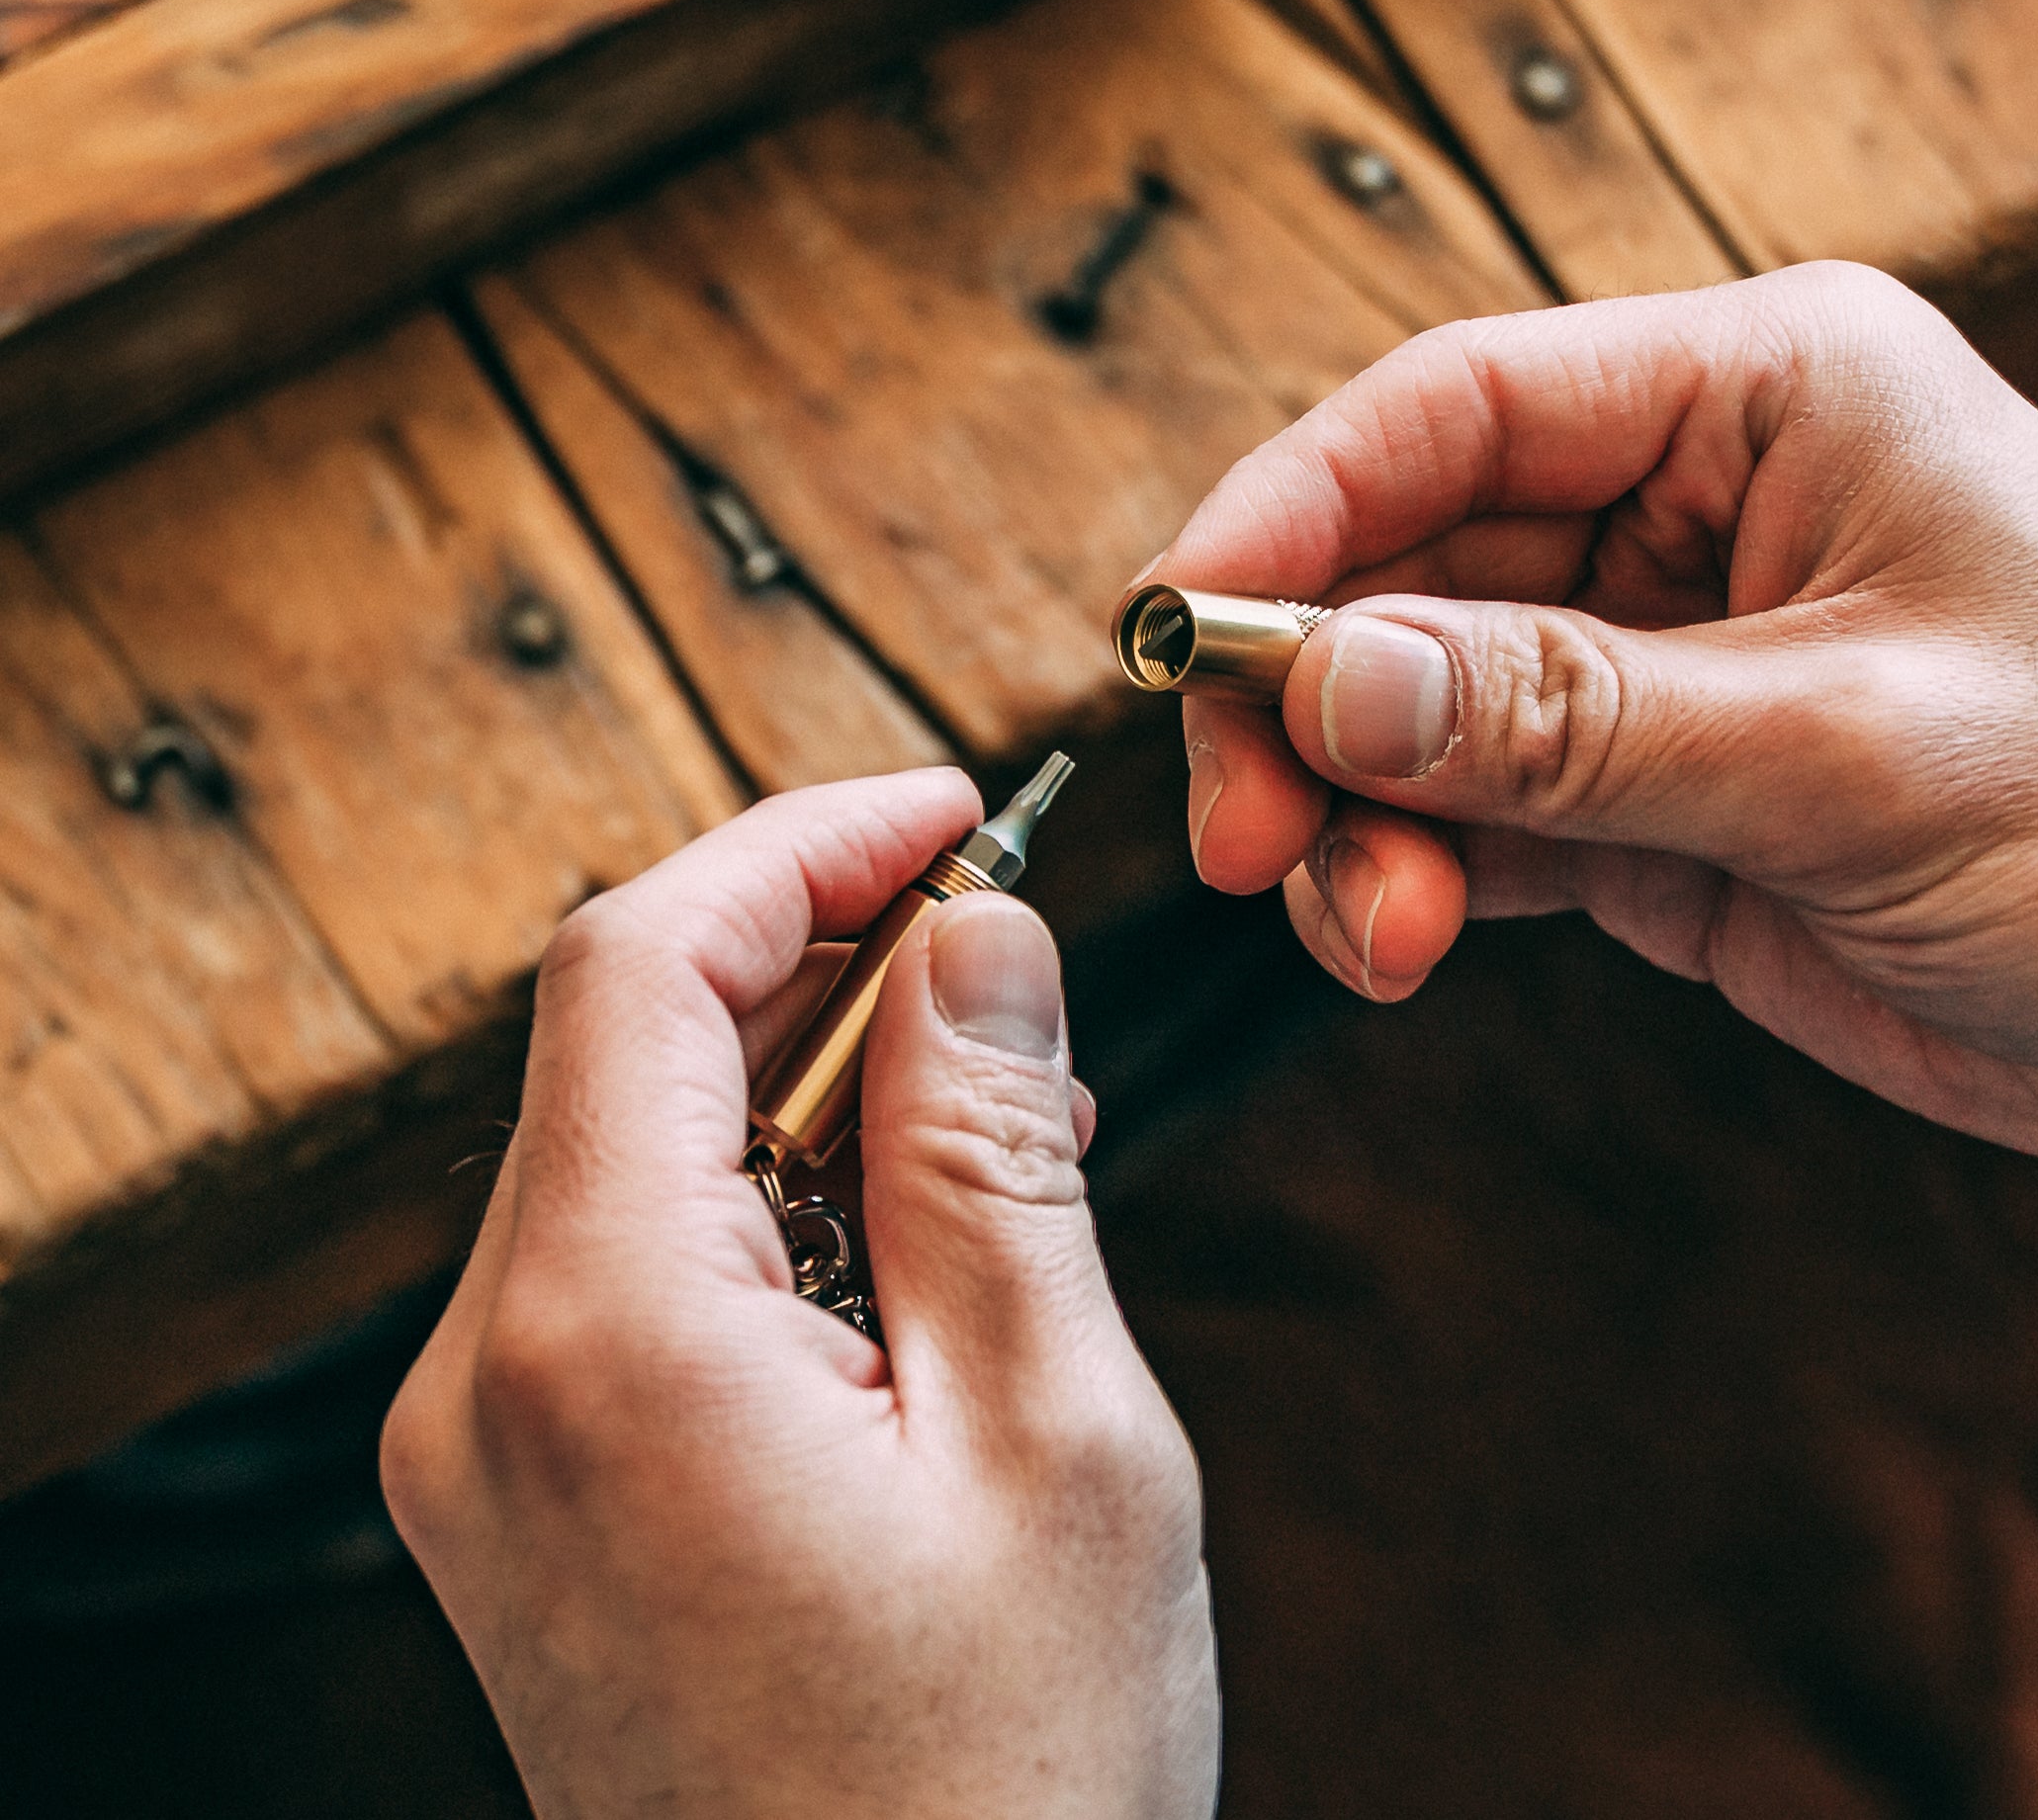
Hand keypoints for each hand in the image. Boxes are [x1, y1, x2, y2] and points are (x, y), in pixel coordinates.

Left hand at [381, 771, 1217, 1818]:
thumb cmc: (1001, 1793)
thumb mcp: (1056, 1438)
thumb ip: (996, 1155)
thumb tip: (979, 937)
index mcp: (600, 1341)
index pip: (638, 964)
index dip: (803, 841)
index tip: (954, 809)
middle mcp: (488, 1384)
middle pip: (626, 1045)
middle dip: (825, 963)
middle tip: (1013, 964)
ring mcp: (488, 1455)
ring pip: (635, 1153)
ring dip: (817, 1091)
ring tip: (1011, 1129)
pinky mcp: (529, 1506)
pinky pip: (633, 1272)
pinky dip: (777, 1208)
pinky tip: (922, 1248)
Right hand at [1154, 263, 2037, 1181]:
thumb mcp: (1844, 748)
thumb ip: (1570, 716)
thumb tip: (1326, 682)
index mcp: (1762, 399)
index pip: (1459, 410)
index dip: (1293, 508)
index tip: (1180, 624)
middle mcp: (1689, 509)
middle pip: (1403, 568)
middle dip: (1306, 703)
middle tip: (1247, 829)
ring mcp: (1658, 662)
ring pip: (1414, 711)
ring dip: (1351, 817)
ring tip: (1372, 928)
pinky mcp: (1648, 800)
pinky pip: (1471, 821)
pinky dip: (1410, 879)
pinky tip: (1403, 939)